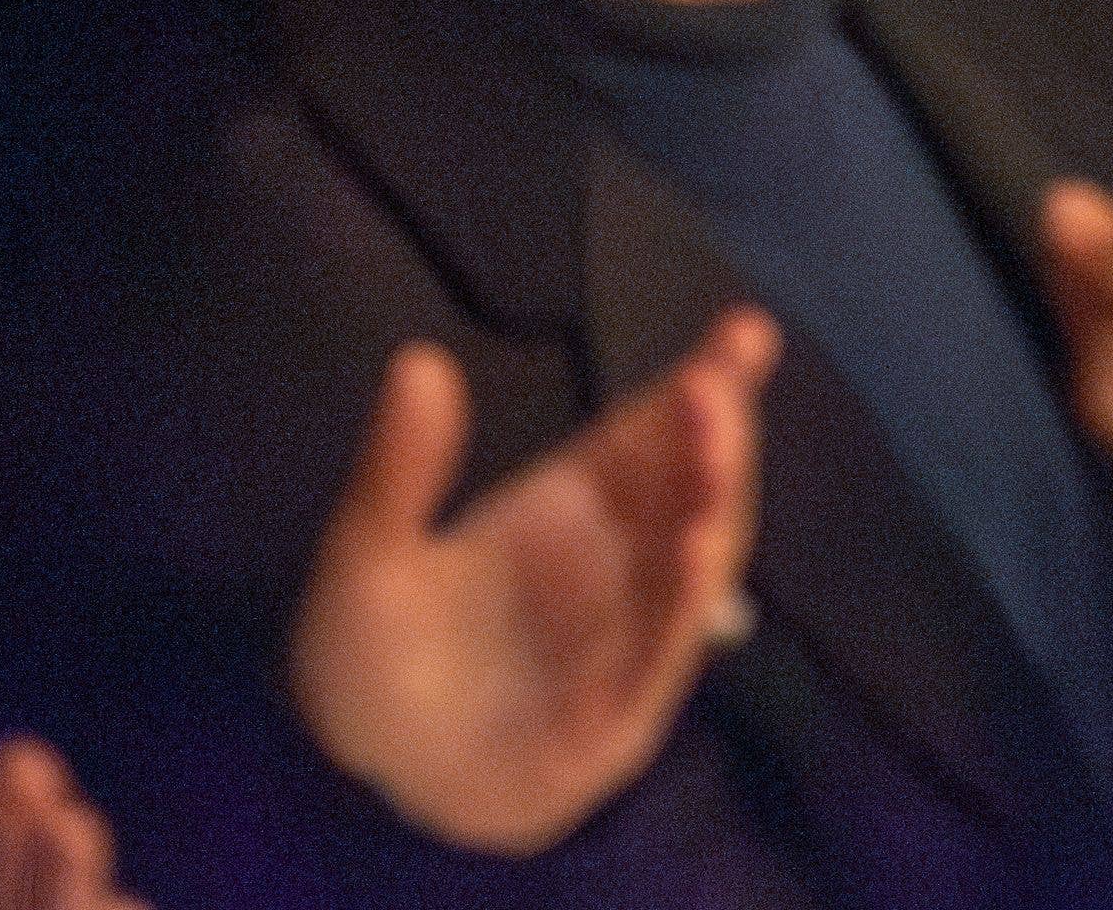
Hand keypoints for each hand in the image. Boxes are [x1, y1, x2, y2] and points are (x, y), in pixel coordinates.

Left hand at [291, 319, 774, 857]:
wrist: (370, 781)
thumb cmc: (376, 658)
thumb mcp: (367, 556)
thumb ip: (398, 469)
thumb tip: (417, 360)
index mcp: (571, 509)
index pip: (652, 435)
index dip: (702, 384)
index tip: (745, 331)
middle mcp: (616, 566)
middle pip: (688, 491)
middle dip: (713, 437)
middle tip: (714, 386)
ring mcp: (622, 640)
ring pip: (690, 568)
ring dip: (712, 509)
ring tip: (717, 455)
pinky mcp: (614, 718)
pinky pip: (658, 657)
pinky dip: (684, 606)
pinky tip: (696, 554)